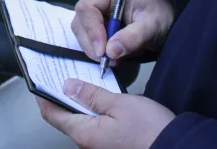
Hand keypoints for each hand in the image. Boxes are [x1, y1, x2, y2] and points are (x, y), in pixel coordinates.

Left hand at [36, 79, 175, 148]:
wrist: (177, 148)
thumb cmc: (149, 129)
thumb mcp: (119, 104)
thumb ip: (91, 95)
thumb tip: (67, 87)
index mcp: (84, 133)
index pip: (52, 115)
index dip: (43, 96)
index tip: (40, 80)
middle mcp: (88, 144)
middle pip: (65, 118)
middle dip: (62, 96)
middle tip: (61, 75)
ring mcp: (100, 147)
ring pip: (81, 122)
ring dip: (79, 103)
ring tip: (80, 82)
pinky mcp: (112, 146)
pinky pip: (95, 127)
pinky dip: (92, 111)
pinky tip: (99, 98)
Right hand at [72, 0, 174, 62]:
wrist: (162, 19)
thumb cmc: (159, 15)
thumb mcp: (152, 26)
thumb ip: (133, 37)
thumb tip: (111, 52)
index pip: (88, 7)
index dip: (91, 30)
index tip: (102, 51)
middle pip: (80, 21)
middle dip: (91, 43)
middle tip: (107, 61)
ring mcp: (94, 13)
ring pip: (81, 33)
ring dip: (93, 50)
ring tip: (113, 60)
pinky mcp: (95, 26)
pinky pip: (88, 40)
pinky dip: (97, 52)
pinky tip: (111, 57)